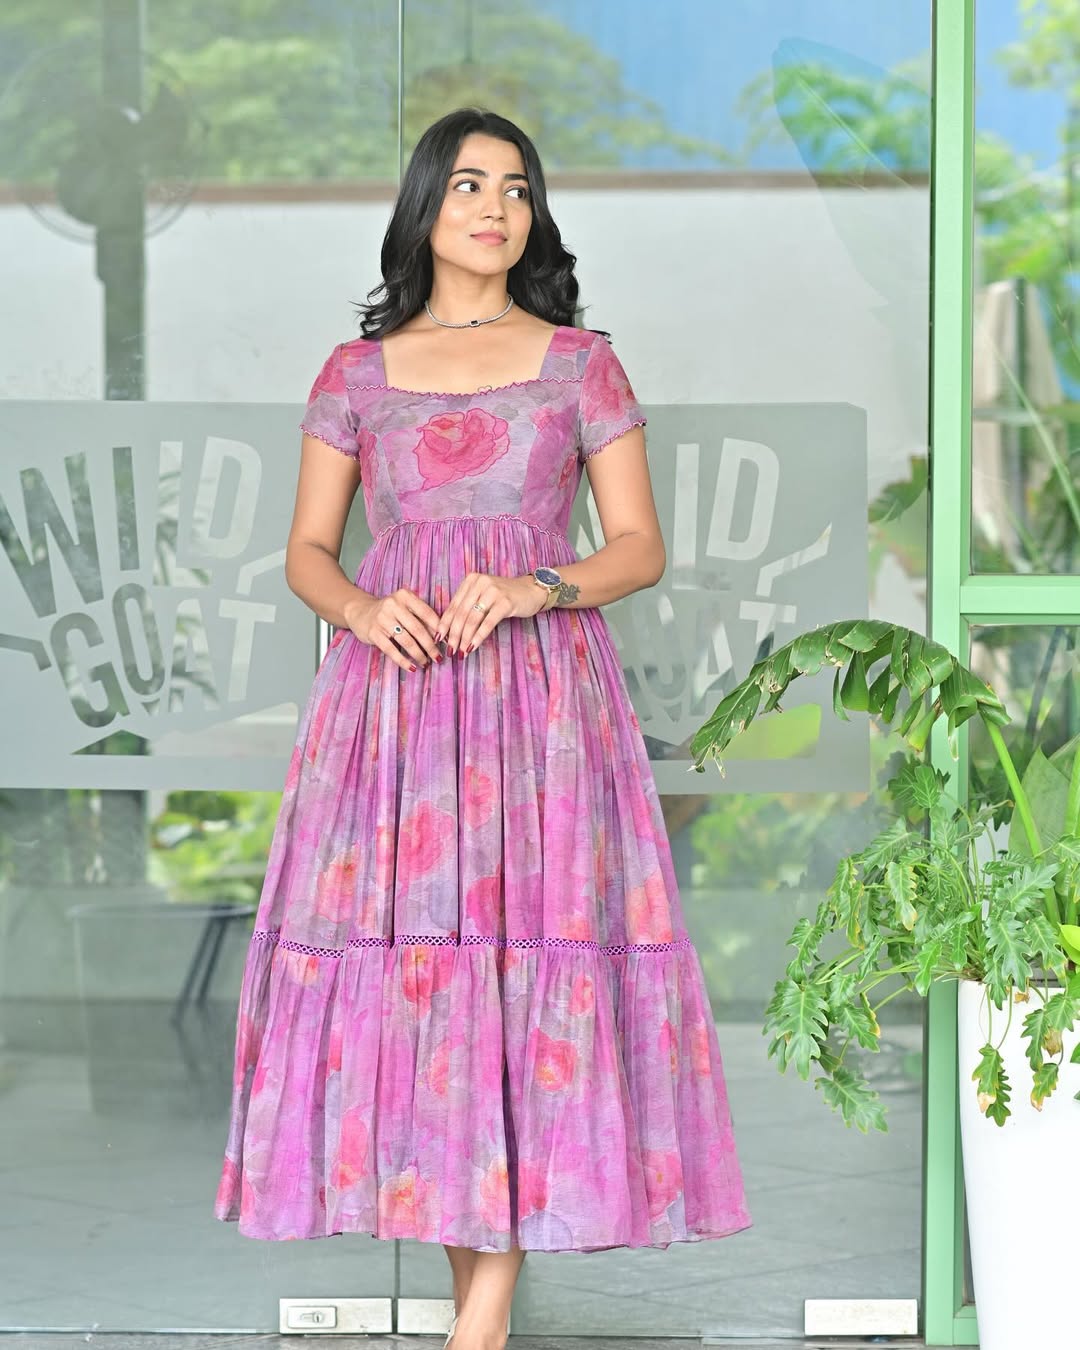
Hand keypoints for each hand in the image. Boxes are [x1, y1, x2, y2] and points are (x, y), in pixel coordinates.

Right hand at [347, 587, 441, 672]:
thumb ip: (421, 618)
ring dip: (419, 655)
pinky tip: (412, 668)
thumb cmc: (390, 612)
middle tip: (438, 657)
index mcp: (405, 596)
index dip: (439, 629)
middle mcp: (393, 604)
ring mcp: (382, 619)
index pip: (427, 613)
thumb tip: (442, 637)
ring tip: (426, 663)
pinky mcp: (373, 633)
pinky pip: (391, 650)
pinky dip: (403, 661)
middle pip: (418, 629)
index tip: (446, 642)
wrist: (360, 611)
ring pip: (406, 640)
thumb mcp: (405, 608)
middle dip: (430, 646)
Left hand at [437, 572, 551, 655]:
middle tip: (450, 650)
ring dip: (465, 638)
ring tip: (461, 651)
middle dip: (453, 634)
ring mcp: (493, 591)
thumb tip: (449, 631)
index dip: (444, 624)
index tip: (438, 639)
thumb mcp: (483, 596)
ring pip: (472, 619)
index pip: (453, 605)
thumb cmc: (504, 597)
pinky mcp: (505, 602)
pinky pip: (487, 623)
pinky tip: (473, 646)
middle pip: (461, 613)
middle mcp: (480, 582)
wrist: (531, 591)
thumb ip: (468, 607)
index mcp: (471, 580)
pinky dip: (478, 637)